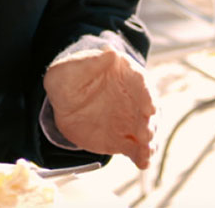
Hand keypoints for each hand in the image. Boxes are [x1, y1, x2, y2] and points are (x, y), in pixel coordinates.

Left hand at [43, 43, 156, 168]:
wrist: (65, 101)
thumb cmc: (69, 78)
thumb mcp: (72, 67)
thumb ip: (89, 62)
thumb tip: (110, 51)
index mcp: (125, 74)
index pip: (141, 82)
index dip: (146, 94)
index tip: (150, 107)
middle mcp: (134, 97)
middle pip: (148, 109)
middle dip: (149, 121)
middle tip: (145, 133)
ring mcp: (131, 119)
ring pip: (146, 130)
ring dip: (149, 141)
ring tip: (146, 151)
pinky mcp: (125, 138)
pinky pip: (137, 148)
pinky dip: (142, 156)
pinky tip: (143, 162)